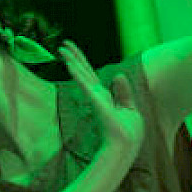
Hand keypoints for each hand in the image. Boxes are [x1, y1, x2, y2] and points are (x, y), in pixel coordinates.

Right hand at [58, 41, 144, 167]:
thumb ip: (123, 92)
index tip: (73, 50)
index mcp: (104, 97)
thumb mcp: (130, 109)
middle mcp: (97, 96)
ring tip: (61, 48)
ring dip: (72, 60)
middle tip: (63, 44)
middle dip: (74, 57)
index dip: (83, 61)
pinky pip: (85, 84)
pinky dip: (77, 73)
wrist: (125, 147)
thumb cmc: (128, 133)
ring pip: (82, 75)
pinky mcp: (96, 101)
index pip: (91, 75)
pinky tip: (69, 63)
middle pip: (84, 71)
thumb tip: (118, 74)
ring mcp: (96, 99)